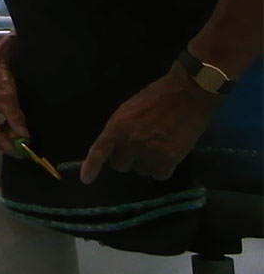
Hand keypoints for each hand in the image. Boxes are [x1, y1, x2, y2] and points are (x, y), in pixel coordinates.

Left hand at [81, 67, 219, 182]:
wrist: (187, 94)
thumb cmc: (156, 97)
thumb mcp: (128, 109)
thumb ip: (120, 129)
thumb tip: (116, 146)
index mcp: (117, 126)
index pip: (99, 150)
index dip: (91, 166)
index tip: (86, 179)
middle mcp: (130, 142)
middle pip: (120, 165)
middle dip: (127, 158)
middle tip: (138, 147)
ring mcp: (150, 152)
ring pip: (141, 171)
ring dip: (145, 163)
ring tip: (157, 147)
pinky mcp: (170, 159)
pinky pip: (159, 175)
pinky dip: (162, 168)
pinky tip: (167, 155)